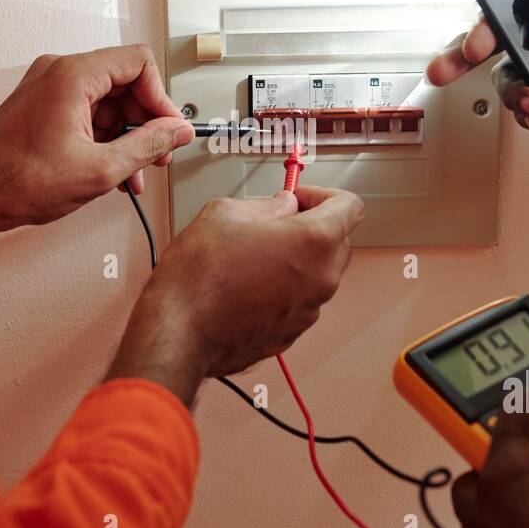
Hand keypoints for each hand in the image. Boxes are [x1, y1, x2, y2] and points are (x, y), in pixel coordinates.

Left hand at [0, 44, 193, 241]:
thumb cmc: (18, 182)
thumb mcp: (101, 169)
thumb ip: (148, 146)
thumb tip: (177, 132)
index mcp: (72, 76)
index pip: (138, 63)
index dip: (161, 98)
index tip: (169, 129)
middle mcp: (59, 72)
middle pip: (125, 82)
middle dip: (146, 121)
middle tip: (158, 154)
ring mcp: (48, 88)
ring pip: (107, 102)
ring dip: (127, 136)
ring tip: (134, 173)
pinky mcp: (42, 106)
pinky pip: (87, 113)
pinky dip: (105, 138)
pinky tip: (113, 170)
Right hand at [107, 185, 364, 404]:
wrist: (178, 333)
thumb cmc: (197, 277)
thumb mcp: (226, 213)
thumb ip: (267, 204)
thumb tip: (282, 207)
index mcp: (314, 242)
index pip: (350, 206)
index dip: (324, 194)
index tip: (299, 197)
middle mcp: (321, 280)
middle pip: (339, 241)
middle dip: (311, 225)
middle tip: (274, 222)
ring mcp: (308, 311)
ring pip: (318, 273)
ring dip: (297, 260)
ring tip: (255, 255)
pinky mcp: (291, 334)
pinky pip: (299, 301)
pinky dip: (283, 289)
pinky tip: (248, 284)